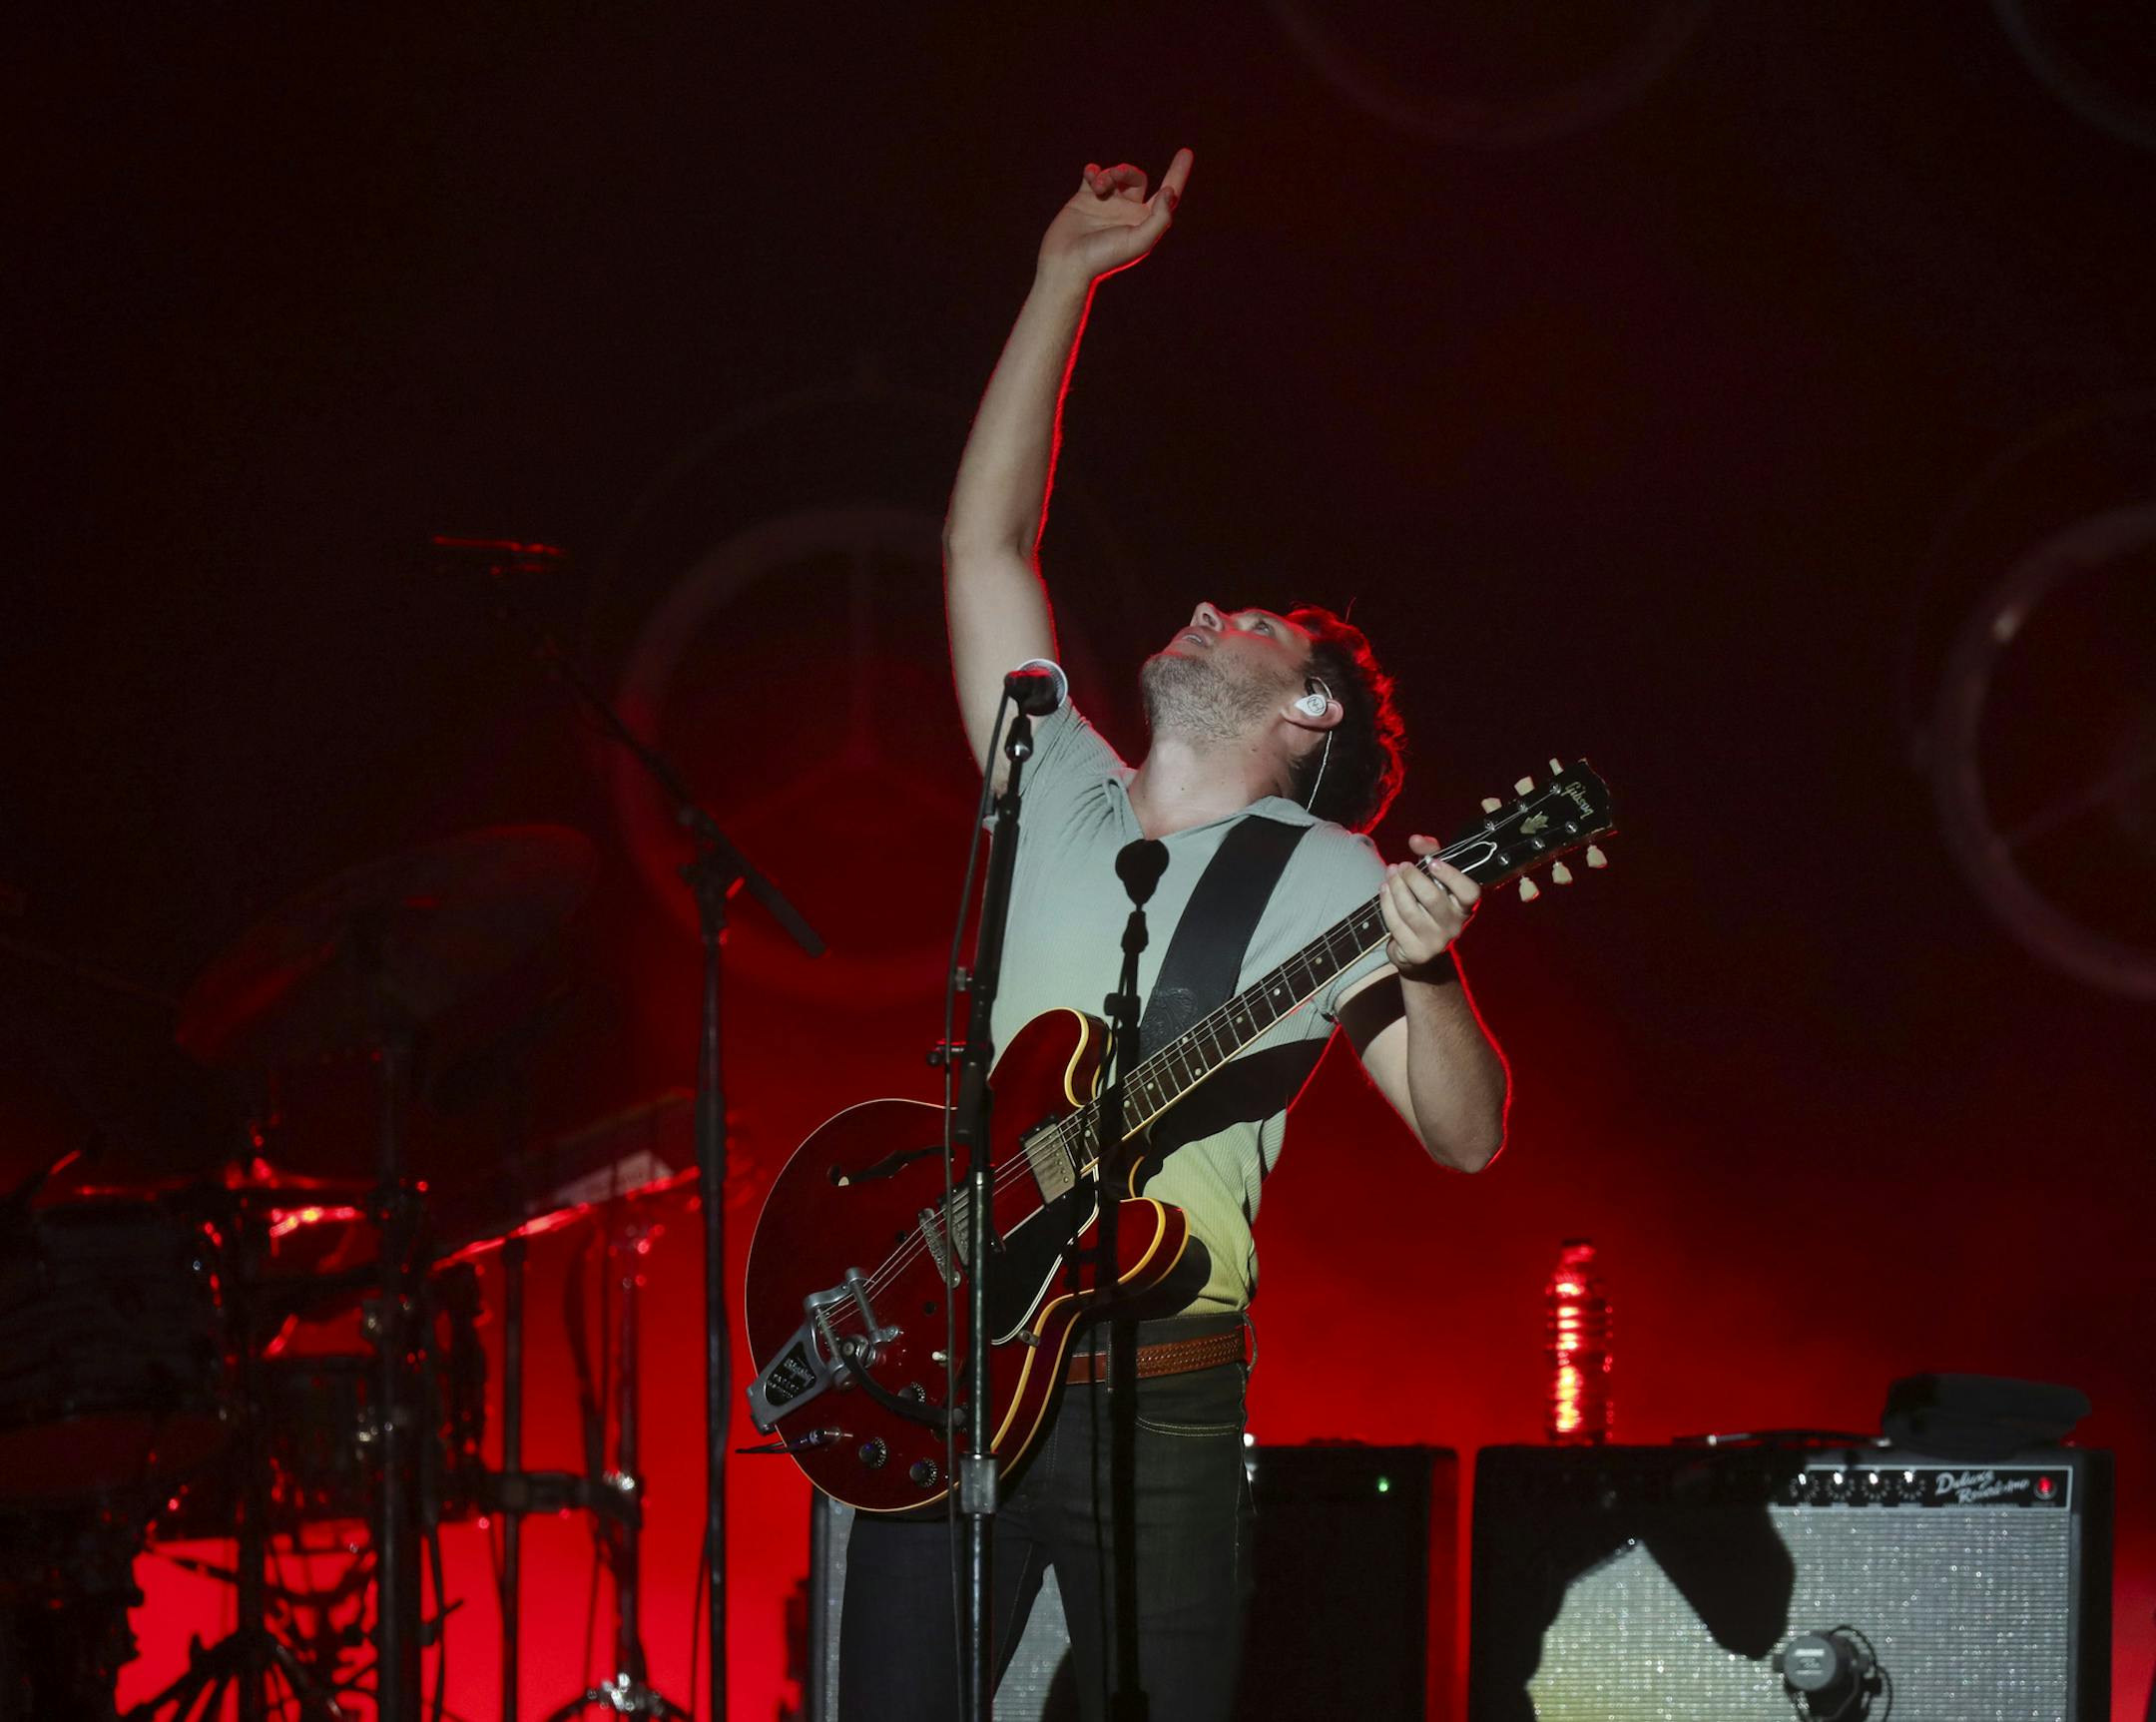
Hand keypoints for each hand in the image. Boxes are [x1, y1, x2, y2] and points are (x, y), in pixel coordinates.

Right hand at [1037, 149, 1193, 283]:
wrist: (1066, 263)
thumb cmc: (1103, 257)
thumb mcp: (1140, 241)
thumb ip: (1160, 218)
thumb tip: (1170, 192)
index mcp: (1144, 222)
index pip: (1167, 193)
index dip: (1178, 173)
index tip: (1186, 152)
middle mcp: (1127, 212)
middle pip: (1137, 178)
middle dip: (1128, 171)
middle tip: (1116, 175)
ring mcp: (1105, 204)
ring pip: (1115, 174)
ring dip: (1108, 174)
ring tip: (1097, 186)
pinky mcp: (1084, 199)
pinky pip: (1093, 174)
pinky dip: (1093, 170)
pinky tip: (1090, 176)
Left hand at [1380, 837, 1479, 977]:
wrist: (1419, 948)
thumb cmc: (1428, 904)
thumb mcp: (1434, 877)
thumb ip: (1430, 854)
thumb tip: (1416, 840)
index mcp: (1464, 906)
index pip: (1469, 892)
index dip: (1452, 876)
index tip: (1432, 863)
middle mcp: (1454, 925)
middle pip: (1432, 899)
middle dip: (1412, 878)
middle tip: (1401, 866)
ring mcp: (1436, 941)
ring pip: (1410, 911)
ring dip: (1396, 888)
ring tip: (1390, 874)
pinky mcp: (1416, 952)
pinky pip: (1396, 924)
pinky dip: (1386, 903)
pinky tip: (1384, 890)